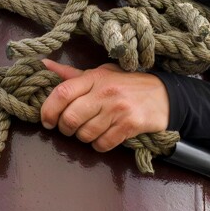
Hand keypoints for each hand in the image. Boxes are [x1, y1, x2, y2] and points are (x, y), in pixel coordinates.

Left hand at [39, 60, 169, 152]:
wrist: (164, 95)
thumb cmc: (128, 84)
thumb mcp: (101, 74)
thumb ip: (73, 75)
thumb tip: (45, 65)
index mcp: (94, 78)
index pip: (62, 92)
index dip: (49, 110)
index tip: (47, 121)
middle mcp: (105, 93)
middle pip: (71, 118)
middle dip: (65, 129)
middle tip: (69, 129)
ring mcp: (118, 110)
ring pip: (85, 134)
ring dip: (83, 138)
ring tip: (90, 132)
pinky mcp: (129, 125)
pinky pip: (103, 144)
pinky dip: (99, 145)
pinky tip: (103, 138)